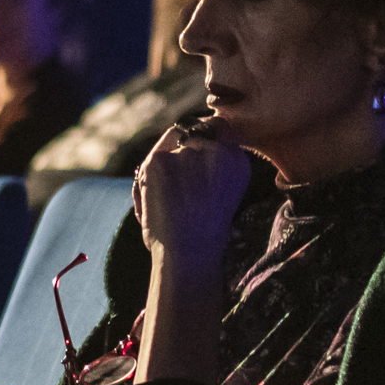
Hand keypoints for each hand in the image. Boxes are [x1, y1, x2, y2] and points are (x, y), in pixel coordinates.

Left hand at [133, 120, 253, 265]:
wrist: (189, 253)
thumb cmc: (203, 229)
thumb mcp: (222, 190)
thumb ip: (211, 162)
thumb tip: (188, 138)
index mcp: (237, 158)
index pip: (215, 130)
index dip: (199, 147)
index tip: (195, 172)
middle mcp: (217, 150)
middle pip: (187, 137)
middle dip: (179, 158)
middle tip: (182, 192)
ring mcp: (187, 153)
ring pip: (167, 149)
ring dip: (163, 170)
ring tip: (172, 201)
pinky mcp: (159, 160)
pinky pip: (151, 160)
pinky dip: (148, 180)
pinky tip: (159, 201)